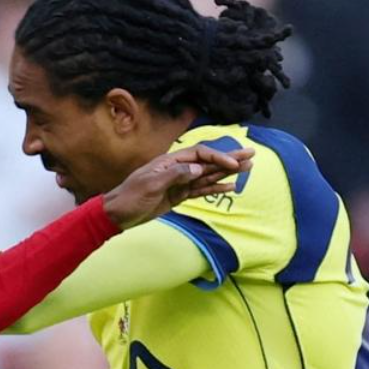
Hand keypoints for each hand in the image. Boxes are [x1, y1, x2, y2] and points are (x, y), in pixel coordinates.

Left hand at [104, 144, 254, 228]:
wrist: (117, 214)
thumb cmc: (130, 197)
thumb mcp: (151, 185)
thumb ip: (175, 176)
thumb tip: (198, 168)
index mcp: (169, 162)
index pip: (200, 155)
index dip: (218, 158)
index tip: (233, 165)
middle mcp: (176, 169)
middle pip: (208, 162)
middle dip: (229, 159)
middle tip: (251, 155)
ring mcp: (178, 183)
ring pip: (207, 176)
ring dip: (227, 173)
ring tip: (247, 168)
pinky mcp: (178, 196)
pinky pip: (200, 191)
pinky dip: (215, 189)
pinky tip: (230, 187)